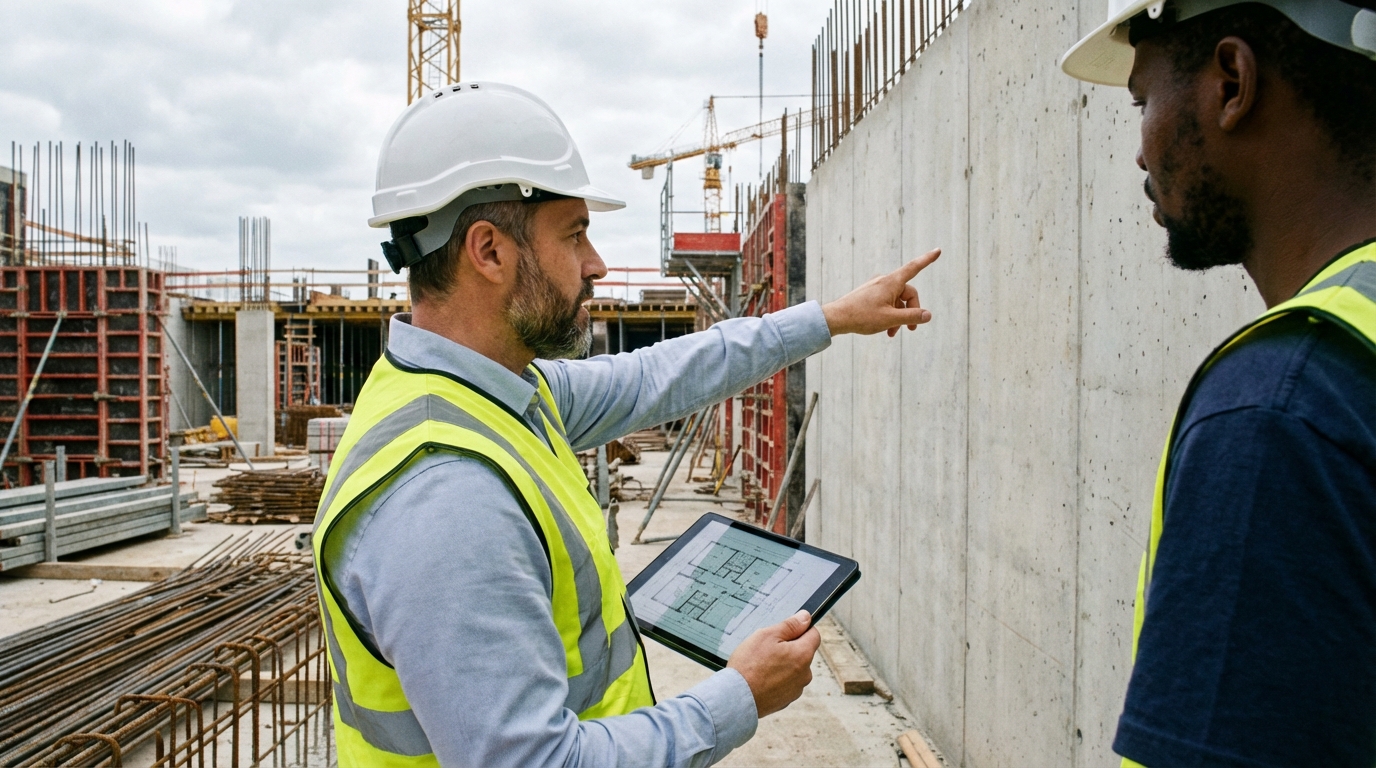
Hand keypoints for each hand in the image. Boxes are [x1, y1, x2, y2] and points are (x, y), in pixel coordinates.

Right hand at [726, 610, 820, 717]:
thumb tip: (806, 618)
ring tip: (761, 666)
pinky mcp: (786, 700)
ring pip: (794, 669)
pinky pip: (785, 683)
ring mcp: (796, 689)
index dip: (801, 629)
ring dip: (783, 665)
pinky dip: (776, 680)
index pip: (814, 635)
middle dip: (789, 648)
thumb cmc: (749, 665)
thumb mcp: (767, 635)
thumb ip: (790, 625)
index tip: (785, 631)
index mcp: (803, 655)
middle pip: (803, 653)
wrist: (735, 697)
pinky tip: (760, 679)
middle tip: (767, 649)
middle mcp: (805, 674)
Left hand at [821, 248, 940, 336]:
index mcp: (891, 282)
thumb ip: (911, 317)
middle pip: (907, 294)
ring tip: (892, 333)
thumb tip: (928, 315)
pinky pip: (886, 303)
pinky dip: (889, 315)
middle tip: (911, 329)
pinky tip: (885, 330)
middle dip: (910, 311)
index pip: (914, 268)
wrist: (836, 318)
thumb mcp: (890, 319)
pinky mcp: (869, 295)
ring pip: (896, 301)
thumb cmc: (862, 317)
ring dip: (898, 317)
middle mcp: (884, 281)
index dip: (927, 260)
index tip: (938, 250)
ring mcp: (876, 288)